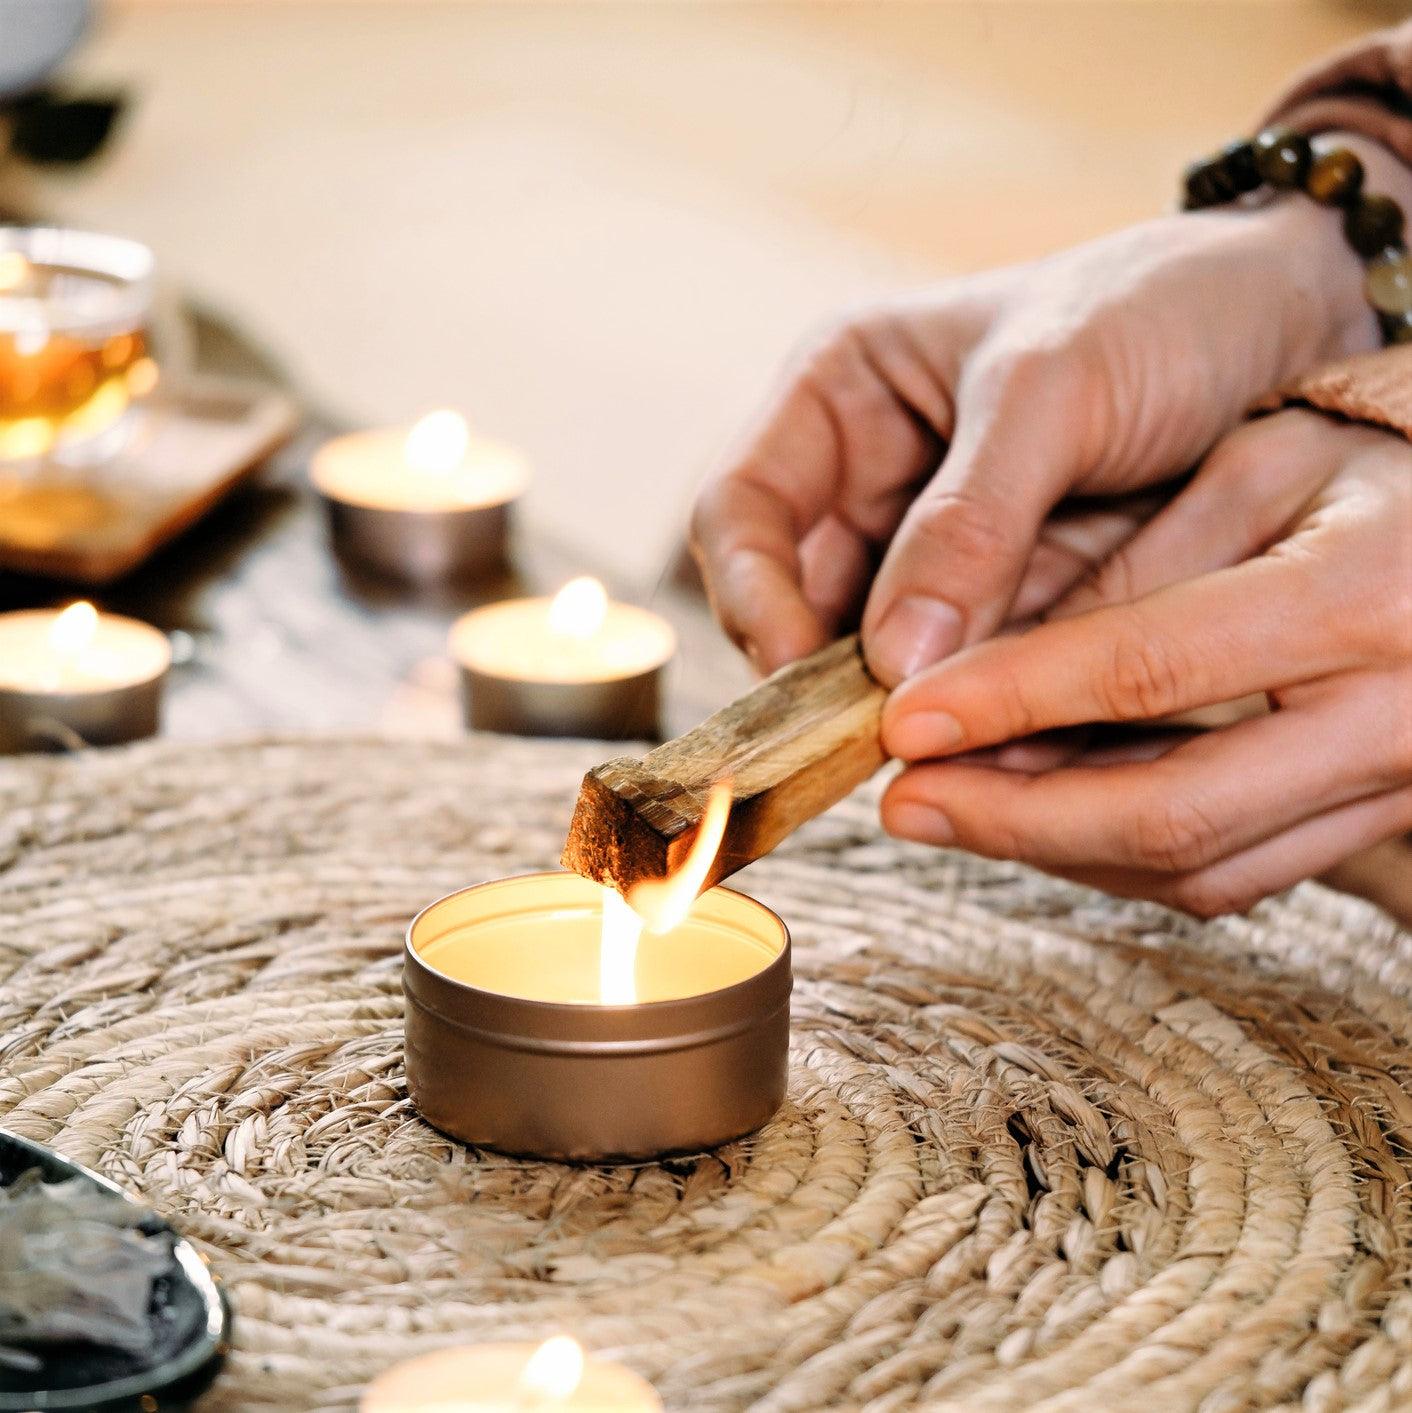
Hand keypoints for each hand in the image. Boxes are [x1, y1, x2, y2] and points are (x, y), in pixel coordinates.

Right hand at [690, 135, 1411, 685]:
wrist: (1297, 319)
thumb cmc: (1162, 309)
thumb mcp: (1056, 387)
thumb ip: (969, 519)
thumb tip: (889, 661)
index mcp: (842, 395)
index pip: (740, 512)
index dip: (750, 595)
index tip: (801, 670)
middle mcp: (872, 480)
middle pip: (797, 603)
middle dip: (832, 676)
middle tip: (885, 732)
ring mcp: (937, 552)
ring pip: (879, 656)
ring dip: (909, 701)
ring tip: (965, 733)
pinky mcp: (1003, 604)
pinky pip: (961, 673)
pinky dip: (978, 707)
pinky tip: (1015, 727)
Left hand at [880, 410, 1411, 915]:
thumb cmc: (1378, 461)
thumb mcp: (1256, 465)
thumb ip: (1128, 566)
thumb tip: (982, 670)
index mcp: (1363, 595)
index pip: (1150, 670)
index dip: (1012, 703)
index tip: (903, 721)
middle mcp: (1397, 712)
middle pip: (1171, 814)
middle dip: (1015, 819)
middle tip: (903, 802)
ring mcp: (1398, 782)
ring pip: (1197, 866)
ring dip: (1055, 850)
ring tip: (949, 809)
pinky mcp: (1377, 819)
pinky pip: (1232, 872)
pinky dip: (1118, 856)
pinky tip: (1036, 816)